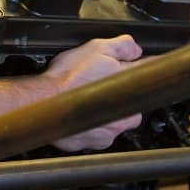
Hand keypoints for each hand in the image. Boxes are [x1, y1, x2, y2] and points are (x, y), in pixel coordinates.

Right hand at [43, 35, 144, 150]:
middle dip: (120, 94)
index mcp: (129, 85)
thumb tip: (135, 49)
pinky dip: (93, 126)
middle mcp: (125, 111)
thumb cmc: (66, 78)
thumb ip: (122, 46)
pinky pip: (101, 134)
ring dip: (107, 112)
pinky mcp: (97, 142)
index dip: (142, 69)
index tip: (138, 68)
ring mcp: (112, 129)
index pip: (147, 75)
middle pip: (131, 101)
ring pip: (116, 120)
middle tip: (100, 85)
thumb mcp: (96, 48)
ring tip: (87, 101)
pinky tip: (81, 115)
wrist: (42, 101)